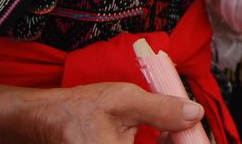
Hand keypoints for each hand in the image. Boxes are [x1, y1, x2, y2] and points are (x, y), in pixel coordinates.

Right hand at [40, 82, 203, 143]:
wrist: (47, 119)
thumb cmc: (81, 109)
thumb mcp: (125, 101)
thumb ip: (162, 109)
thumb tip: (194, 114)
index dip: (184, 143)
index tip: (193, 131)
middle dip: (177, 142)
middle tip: (184, 128)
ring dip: (168, 143)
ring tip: (171, 130)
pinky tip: (160, 135)